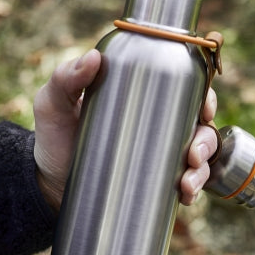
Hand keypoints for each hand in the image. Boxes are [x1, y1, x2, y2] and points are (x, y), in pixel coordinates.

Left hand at [33, 50, 217, 210]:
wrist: (48, 184)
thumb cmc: (54, 137)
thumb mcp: (54, 104)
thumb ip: (65, 79)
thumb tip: (94, 58)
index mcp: (143, 97)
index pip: (185, 89)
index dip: (205, 96)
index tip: (205, 109)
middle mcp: (158, 126)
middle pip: (200, 127)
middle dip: (206, 141)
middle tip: (192, 153)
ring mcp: (159, 157)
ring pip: (198, 159)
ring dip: (202, 170)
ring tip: (187, 181)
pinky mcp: (155, 184)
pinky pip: (186, 186)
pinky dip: (193, 191)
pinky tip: (185, 196)